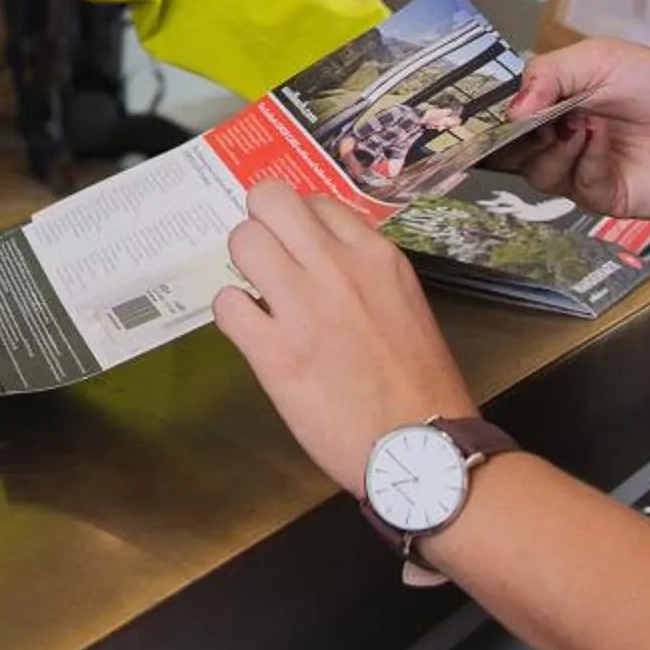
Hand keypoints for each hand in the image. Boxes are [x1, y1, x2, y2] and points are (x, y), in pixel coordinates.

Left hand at [212, 182, 474, 494]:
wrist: (422, 450)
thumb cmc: (421, 386)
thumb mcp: (405, 305)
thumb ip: (364, 274)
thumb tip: (323, 258)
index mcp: (376, 257)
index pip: (316, 201)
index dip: (298, 223)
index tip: (296, 246)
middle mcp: (337, 269)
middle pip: (269, 199)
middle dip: (260, 224)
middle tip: (266, 258)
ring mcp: (303, 307)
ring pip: (242, 240)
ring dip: (243, 266)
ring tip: (258, 295)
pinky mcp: (274, 353)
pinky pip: (227, 304)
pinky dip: (232, 316)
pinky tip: (252, 334)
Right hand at [500, 39, 649, 221]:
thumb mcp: (601, 59)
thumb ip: (548, 74)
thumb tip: (511, 109)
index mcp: (557, 103)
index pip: (508, 115)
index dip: (494, 116)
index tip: (490, 110)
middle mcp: (562, 139)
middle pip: (511, 151)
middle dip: (513, 137)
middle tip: (531, 120)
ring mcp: (581, 170)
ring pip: (536, 172)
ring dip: (552, 147)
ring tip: (580, 125)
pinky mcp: (602, 197)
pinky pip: (574, 184)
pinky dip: (584, 159)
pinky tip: (602, 139)